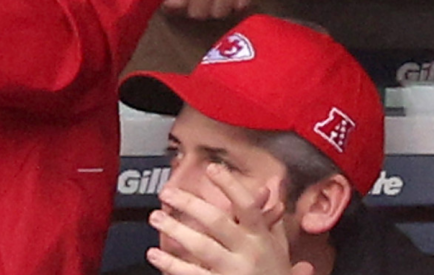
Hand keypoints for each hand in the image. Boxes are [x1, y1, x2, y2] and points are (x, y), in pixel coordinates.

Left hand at [146, 165, 311, 274]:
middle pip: (216, 222)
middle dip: (190, 205)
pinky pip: (192, 274)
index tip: (211, 168)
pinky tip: (155, 255)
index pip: (247, 206)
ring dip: (175, 230)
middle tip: (167, 192)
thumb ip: (271, 218)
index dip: (229, 185)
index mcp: (261, 238)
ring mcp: (232, 272)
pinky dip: (171, 265)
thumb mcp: (278, 249)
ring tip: (156, 217)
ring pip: (201, 247)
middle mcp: (247, 253)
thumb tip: (272, 184)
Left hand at [155, 0, 254, 19]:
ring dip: (211, 9)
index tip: (171, 1)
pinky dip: (232, 4)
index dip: (171, 6)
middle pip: (198, 12)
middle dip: (190, 10)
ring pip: (219, 12)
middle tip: (190, 0)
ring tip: (207, 0)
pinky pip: (241, 3)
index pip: (176, 4)